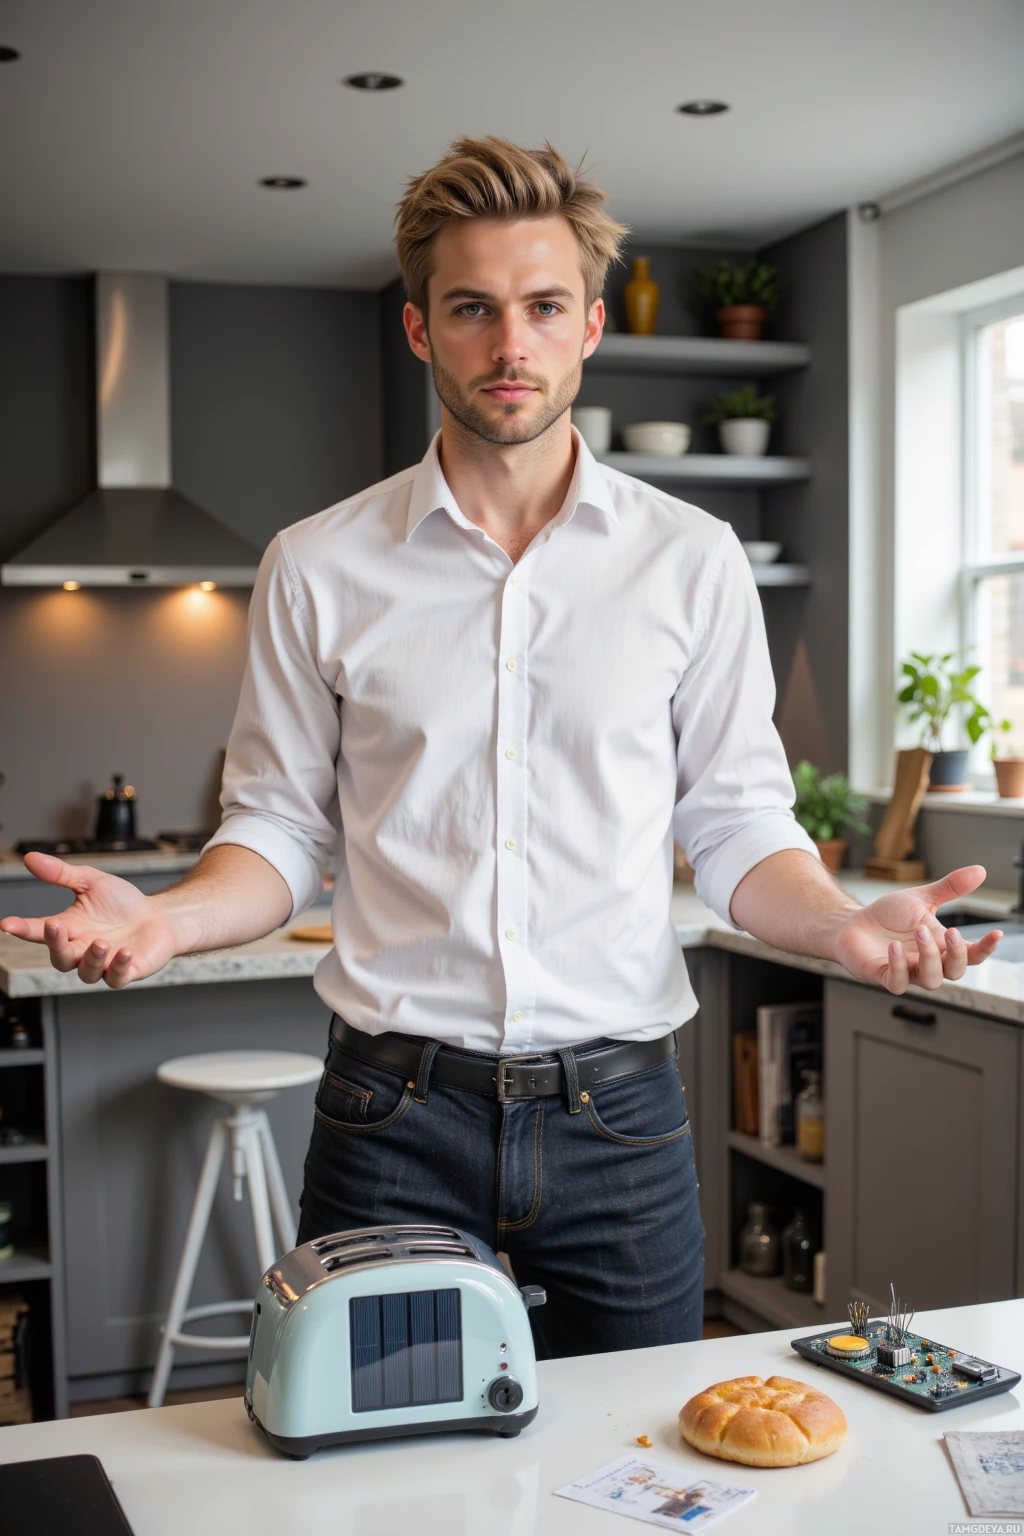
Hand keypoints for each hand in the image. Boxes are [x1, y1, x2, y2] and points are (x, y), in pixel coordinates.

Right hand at [0, 852, 179, 988]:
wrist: (159, 916)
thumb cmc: (123, 903)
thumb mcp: (91, 882)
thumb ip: (61, 874)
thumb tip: (31, 857)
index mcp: (70, 928)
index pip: (39, 931)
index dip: (22, 928)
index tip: (6, 924)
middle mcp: (82, 949)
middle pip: (59, 957)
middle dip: (55, 944)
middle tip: (55, 926)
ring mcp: (103, 964)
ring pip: (86, 972)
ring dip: (91, 958)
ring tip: (100, 942)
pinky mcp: (126, 972)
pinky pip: (116, 978)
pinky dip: (118, 967)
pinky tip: (124, 952)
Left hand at [833, 864, 1002, 993]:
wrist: (853, 923)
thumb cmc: (889, 916)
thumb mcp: (921, 898)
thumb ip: (950, 888)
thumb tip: (980, 870)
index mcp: (941, 946)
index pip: (971, 955)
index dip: (985, 948)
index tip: (997, 934)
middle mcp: (928, 962)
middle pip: (955, 972)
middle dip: (956, 954)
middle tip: (950, 931)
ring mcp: (907, 971)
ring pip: (931, 981)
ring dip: (930, 958)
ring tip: (919, 932)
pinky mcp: (884, 976)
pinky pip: (898, 982)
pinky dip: (898, 966)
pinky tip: (894, 947)